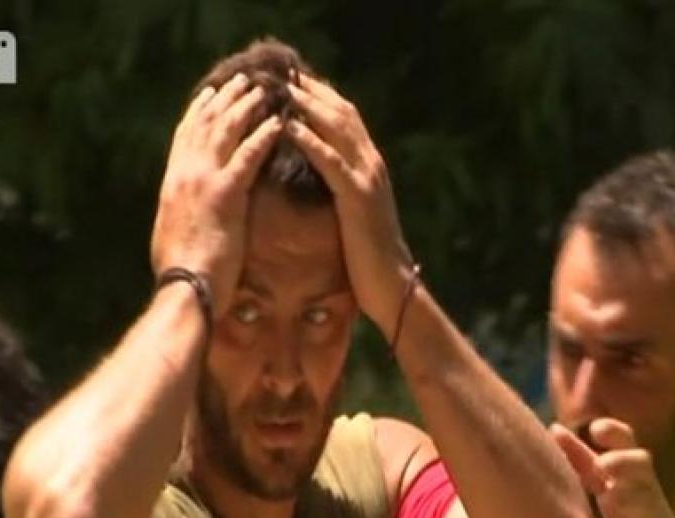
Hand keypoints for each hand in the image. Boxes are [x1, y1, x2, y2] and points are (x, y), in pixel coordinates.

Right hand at [150, 74, 281, 312]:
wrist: (184, 290)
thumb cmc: (181, 273)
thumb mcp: (173, 234)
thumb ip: (181, 214)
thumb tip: (184, 211)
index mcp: (171, 183)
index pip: (184, 136)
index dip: (199, 111)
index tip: (211, 93)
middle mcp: (184, 175)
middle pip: (206, 125)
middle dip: (226, 99)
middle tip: (245, 80)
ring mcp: (202, 182)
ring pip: (226, 132)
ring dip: (247, 107)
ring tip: (267, 90)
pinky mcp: (224, 195)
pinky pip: (247, 158)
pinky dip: (263, 137)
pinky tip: (279, 124)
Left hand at [284, 73, 412, 331]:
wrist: (392, 286)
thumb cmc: (367, 259)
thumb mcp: (352, 215)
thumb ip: (341, 189)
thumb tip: (319, 175)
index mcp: (370, 167)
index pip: (345, 118)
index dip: (321, 96)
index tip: (293, 81)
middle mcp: (372, 165)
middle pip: (342, 113)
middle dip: (313, 91)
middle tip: (283, 74)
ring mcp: (368, 179)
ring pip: (338, 130)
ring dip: (308, 106)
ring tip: (282, 89)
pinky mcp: (358, 198)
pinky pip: (331, 162)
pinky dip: (310, 141)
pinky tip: (289, 128)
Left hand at [551, 419, 674, 517]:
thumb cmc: (632, 512)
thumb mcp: (606, 483)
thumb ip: (581, 458)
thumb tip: (554, 427)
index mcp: (630, 474)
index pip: (627, 443)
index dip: (614, 432)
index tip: (595, 428)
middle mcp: (646, 492)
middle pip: (642, 467)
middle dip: (624, 462)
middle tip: (603, 464)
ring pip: (650, 504)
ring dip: (632, 498)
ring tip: (611, 496)